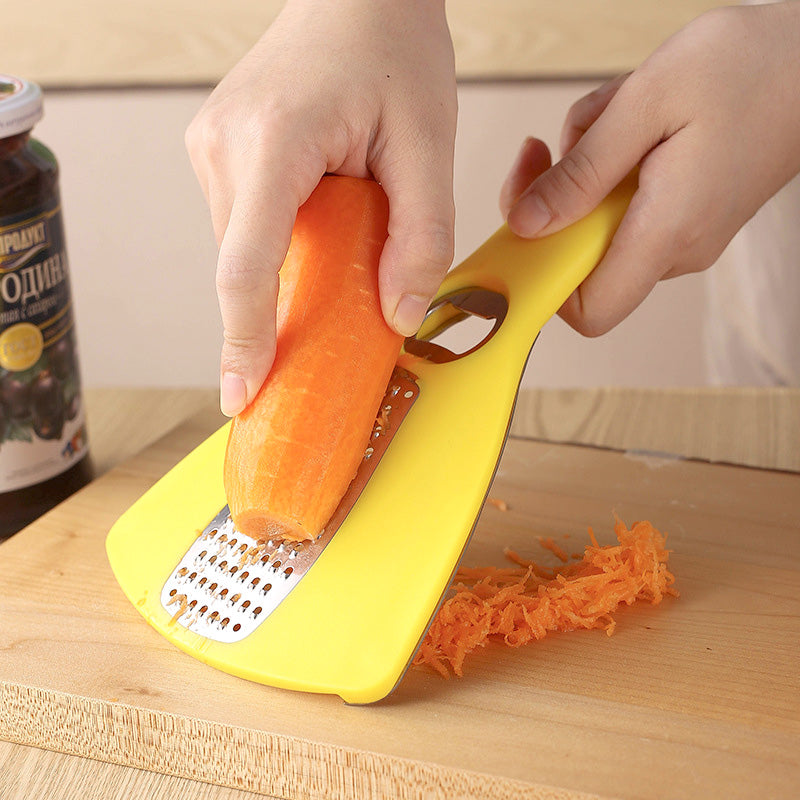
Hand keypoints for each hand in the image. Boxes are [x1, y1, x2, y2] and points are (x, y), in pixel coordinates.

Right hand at [185, 0, 456, 414]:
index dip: (243, 340)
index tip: (242, 394)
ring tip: (341, 258)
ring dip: (289, 273)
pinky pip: (247, 225)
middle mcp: (224, 146)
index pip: (245, 265)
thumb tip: (398, 315)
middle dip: (282, 313)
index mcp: (273, 142)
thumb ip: (421, 236)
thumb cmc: (393, 48)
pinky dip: (281, 248)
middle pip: (245, 267)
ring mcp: (213, 148)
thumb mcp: (429, 143)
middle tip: (327, 343)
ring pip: (245, 250)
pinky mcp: (222, 153)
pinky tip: (322, 234)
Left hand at [501, 2, 799, 335]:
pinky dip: (612, 165)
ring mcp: (684, 234)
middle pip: (581, 261)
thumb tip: (526, 223)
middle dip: (554, 203)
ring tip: (614, 117)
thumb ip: (580, 173)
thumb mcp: (646, 105)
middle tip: (549, 150)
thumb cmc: (746, 68)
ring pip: (599, 225)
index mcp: (667, 231)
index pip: (588, 311)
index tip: (521, 236)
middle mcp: (677, 248)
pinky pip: (625, 204)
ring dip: (585, 172)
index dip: (544, 286)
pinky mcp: (686, 213)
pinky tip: (633, 122)